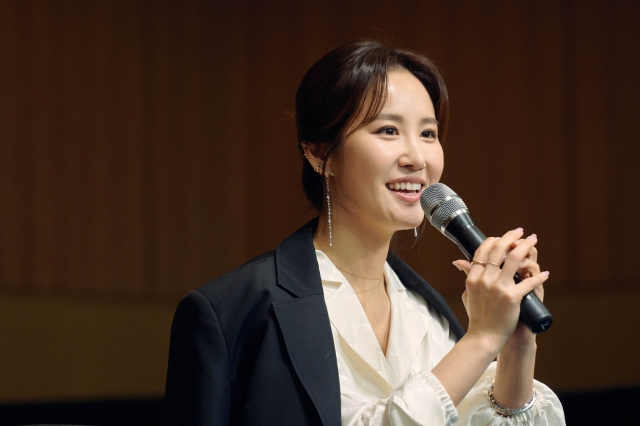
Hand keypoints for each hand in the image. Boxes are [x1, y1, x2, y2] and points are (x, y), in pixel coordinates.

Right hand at [453, 228, 548, 353]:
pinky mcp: (512, 297)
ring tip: (533, 240)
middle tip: (521, 232)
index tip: (504, 237)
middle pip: (499, 249)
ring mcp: (498, 287)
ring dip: (526, 246)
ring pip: (515, 259)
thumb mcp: (468, 293)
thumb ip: (466, 275)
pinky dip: (538, 276)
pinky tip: (545, 274)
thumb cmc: (477, 316)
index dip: (494, 240)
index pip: (483, 250)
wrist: (484, 336)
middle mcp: (485, 279)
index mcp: (474, 277)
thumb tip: (458, 262)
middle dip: (511, 236)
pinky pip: (528, 282)